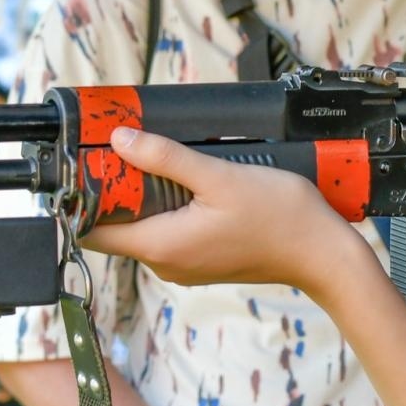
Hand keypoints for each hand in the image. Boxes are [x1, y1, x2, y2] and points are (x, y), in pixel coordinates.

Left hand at [83, 129, 372, 294]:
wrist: (321, 253)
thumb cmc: (278, 217)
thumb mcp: (218, 176)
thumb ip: (165, 158)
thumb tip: (120, 140)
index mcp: (161, 246)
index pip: (92, 232)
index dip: (85, 198)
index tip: (92, 164)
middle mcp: (166, 263)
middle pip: (116, 228)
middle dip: (116, 190)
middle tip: (129, 149)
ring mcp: (184, 265)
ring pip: (143, 229)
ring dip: (143, 197)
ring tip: (160, 161)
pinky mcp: (201, 261)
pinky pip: (167, 234)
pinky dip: (166, 209)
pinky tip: (187, 183)